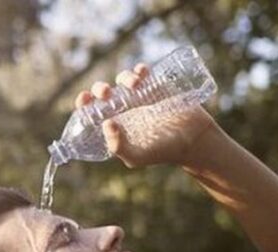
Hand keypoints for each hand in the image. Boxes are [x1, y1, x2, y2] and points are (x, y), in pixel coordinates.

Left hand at [76, 63, 219, 167]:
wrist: (194, 140)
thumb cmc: (162, 152)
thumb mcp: (136, 156)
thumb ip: (118, 146)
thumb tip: (106, 123)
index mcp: (114, 124)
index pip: (91, 111)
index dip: (84, 103)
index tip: (84, 99)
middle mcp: (124, 108)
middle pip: (104, 92)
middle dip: (100, 88)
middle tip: (106, 93)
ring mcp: (140, 96)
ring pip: (123, 79)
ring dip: (123, 78)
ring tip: (134, 85)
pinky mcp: (157, 86)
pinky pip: (144, 72)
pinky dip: (140, 69)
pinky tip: (141, 73)